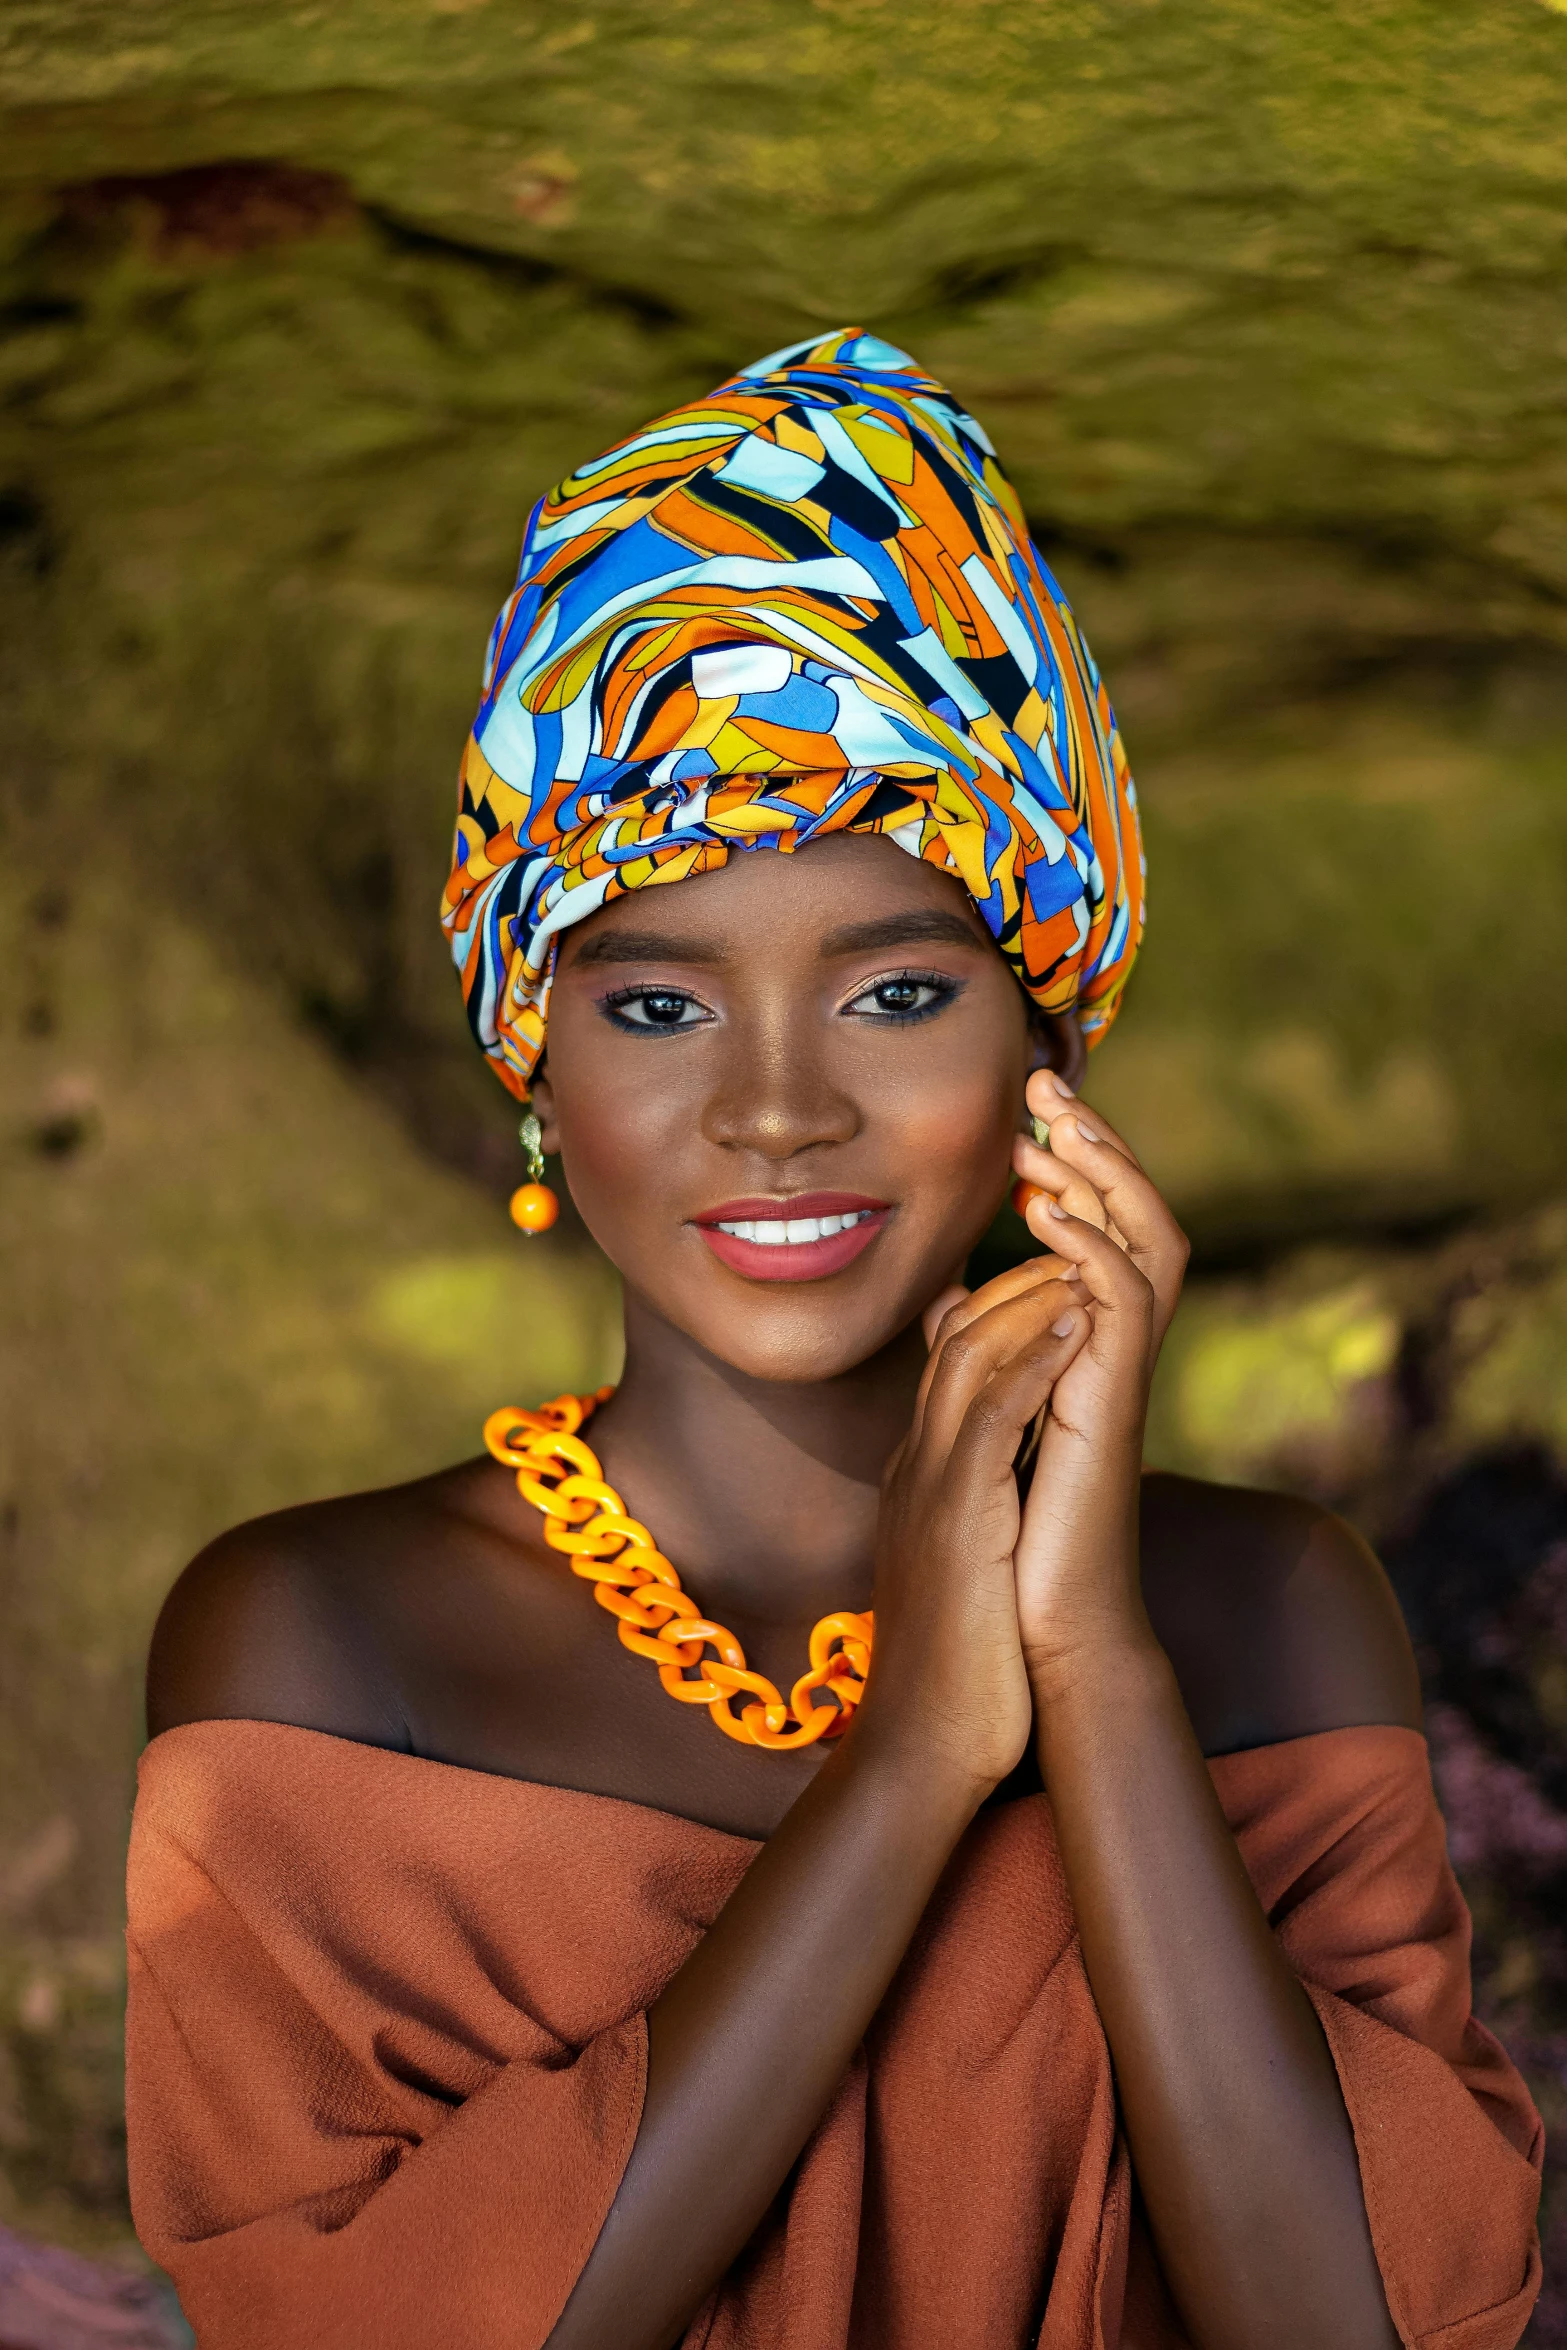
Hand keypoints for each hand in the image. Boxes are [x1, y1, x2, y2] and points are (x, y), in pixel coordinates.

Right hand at [859, 1258, 1093, 1794]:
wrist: (922, 1749)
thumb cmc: (954, 1669)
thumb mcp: (961, 1568)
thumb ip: (974, 1510)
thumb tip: (1005, 1482)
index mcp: (920, 1479)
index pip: (948, 1362)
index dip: (996, 1305)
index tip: (1051, 1273)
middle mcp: (915, 1469)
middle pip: (952, 1340)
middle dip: (1012, 1279)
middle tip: (1069, 1241)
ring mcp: (929, 1490)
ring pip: (966, 1358)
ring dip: (1025, 1299)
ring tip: (1079, 1260)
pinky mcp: (957, 1520)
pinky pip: (991, 1417)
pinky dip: (1032, 1360)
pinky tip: (1074, 1324)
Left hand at [1009, 1073, 1188, 1679]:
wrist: (1033, 1635)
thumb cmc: (1008, 1542)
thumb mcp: (977, 1419)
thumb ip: (977, 1351)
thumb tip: (945, 1295)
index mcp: (1085, 1346)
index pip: (1100, 1230)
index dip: (1073, 1167)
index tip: (1026, 1115)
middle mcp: (1114, 1353)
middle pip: (1136, 1217)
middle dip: (1095, 1147)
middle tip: (1047, 1087)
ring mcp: (1121, 1378)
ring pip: (1148, 1243)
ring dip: (1103, 1180)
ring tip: (1054, 1131)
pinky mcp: (1113, 1408)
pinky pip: (1126, 1306)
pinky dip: (1091, 1252)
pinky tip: (1048, 1216)